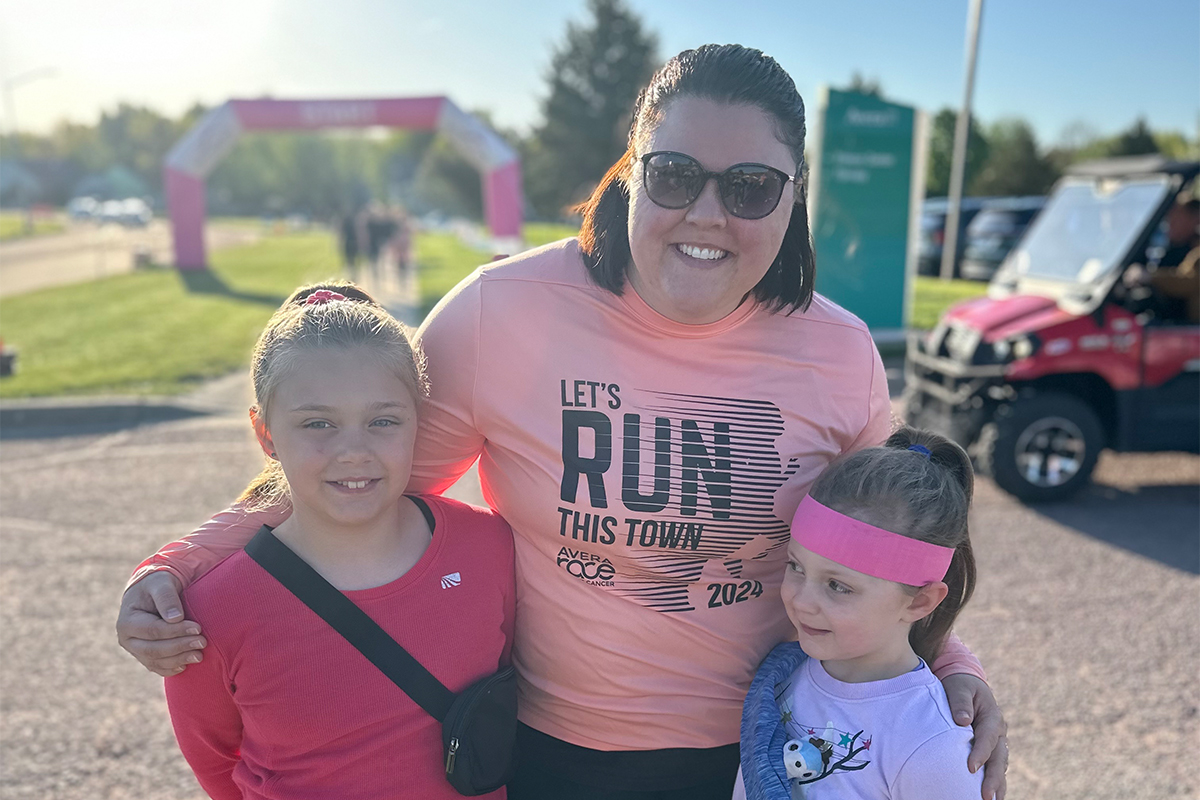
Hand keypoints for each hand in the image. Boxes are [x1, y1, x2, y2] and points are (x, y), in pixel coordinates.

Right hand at [116, 571, 205, 676]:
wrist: (152, 592)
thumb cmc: (157, 585)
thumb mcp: (160, 584)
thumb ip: (166, 597)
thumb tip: (175, 618)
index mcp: (127, 621)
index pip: (153, 631)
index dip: (176, 631)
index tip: (198, 628)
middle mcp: (127, 640)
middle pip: (153, 650)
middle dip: (180, 647)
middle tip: (202, 642)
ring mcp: (135, 650)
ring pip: (156, 662)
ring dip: (179, 660)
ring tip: (199, 655)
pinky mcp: (144, 656)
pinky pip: (157, 667)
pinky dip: (171, 668)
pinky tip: (186, 665)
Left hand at [942, 673, 1007, 799]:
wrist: (966, 684)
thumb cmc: (960, 686)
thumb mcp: (958, 687)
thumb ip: (960, 702)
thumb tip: (963, 721)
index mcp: (992, 716)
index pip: (987, 738)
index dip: (980, 753)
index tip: (970, 768)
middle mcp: (999, 732)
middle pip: (998, 757)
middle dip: (993, 778)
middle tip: (985, 795)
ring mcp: (998, 742)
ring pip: (1000, 766)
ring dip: (997, 784)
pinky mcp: (992, 749)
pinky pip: (995, 767)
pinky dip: (995, 782)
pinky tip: (992, 796)